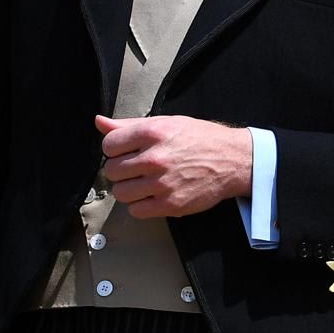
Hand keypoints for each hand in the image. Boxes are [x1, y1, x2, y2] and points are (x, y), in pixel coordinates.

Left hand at [97, 114, 252, 217]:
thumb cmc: (201, 139)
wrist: (233, 160)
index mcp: (153, 133)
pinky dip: (141, 204)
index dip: (115, 148)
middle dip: (121, 169)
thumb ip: (130, 125)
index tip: (126, 151)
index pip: (109, 145)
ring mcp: (162, 183)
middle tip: (137, 167)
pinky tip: (153, 194)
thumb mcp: (167, 123)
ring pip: (120, 192)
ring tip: (145, 181)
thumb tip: (100, 122)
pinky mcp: (170, 204)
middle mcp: (155, 158)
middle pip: (111, 170)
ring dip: (129, 188)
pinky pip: (136, 210)